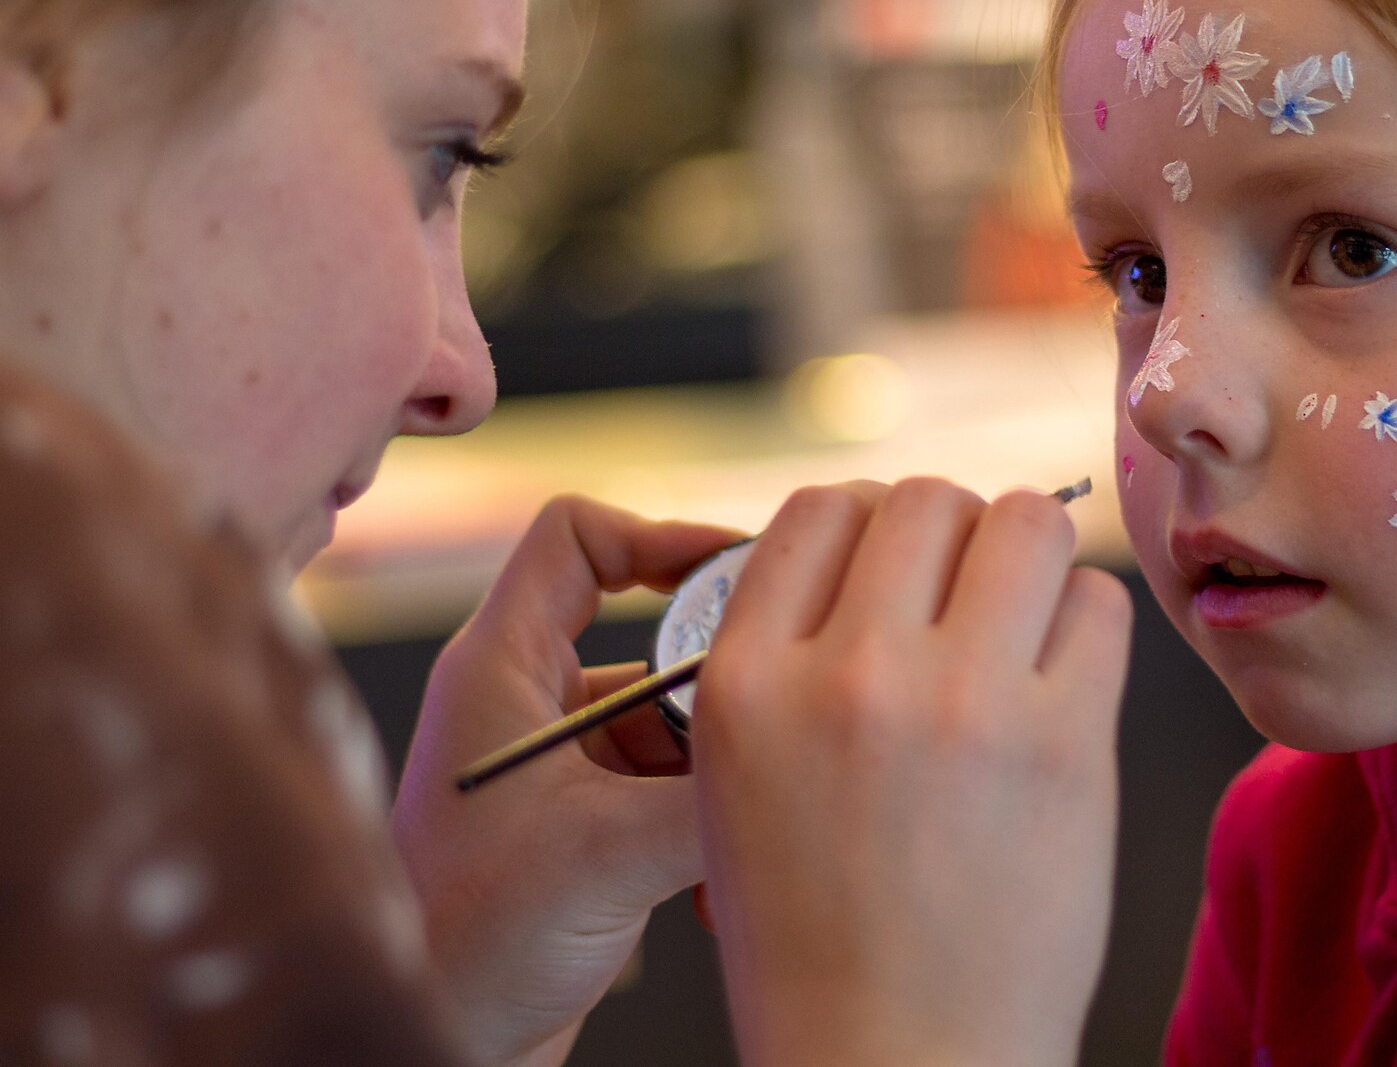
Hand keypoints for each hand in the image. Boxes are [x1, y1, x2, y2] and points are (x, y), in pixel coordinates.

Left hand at [391, 496, 739, 1066]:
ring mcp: (552, 765)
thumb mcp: (609, 856)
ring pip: (668, 717)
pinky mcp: (577, 822)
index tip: (742, 572)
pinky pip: (664, 782)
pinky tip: (717, 884)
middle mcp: (522, 703)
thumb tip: (806, 745)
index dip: (661, 534)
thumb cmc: (470, 953)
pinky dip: (700, 818)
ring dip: (716, 769)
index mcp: (499, 672)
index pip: (576, 536)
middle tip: (776, 711)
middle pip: (647, 633)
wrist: (438, 1054)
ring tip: (743, 829)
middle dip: (718, 684)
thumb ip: (712, 792)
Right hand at [693, 479, 1133, 1066]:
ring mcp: (958, 704)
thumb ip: (783, 663)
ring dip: (1029, 556)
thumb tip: (869, 549)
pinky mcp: (1063, 745)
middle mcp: (845, 676)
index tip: (898, 560)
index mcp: (747, 684)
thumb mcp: (737, 789)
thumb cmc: (819, 938)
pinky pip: (1098, 604)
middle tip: (970, 593)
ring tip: (1024, 618)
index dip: (869, 520)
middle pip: (927, 499)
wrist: (898, 1063)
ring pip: (1023, 521)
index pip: (819, 508)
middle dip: (955, 533)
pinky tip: (1065, 678)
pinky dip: (1087, 624)